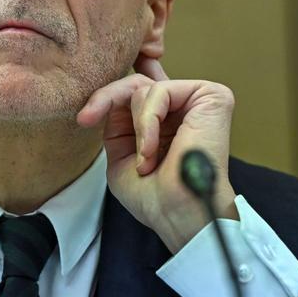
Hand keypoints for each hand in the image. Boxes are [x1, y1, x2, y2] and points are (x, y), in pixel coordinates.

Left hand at [77, 55, 237, 251]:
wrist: (175, 215)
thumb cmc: (152, 195)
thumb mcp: (120, 150)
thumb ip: (117, 118)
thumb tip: (112, 90)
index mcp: (166, 118)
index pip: (137, 84)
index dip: (110, 90)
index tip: (85, 117)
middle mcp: (183, 106)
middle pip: (135, 81)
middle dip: (107, 98)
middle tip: (87, 119)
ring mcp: (199, 99)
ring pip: (143, 88)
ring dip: (136, 129)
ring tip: (145, 160)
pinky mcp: (212, 97)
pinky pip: (160, 91)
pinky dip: (147, 122)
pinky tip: (151, 150)